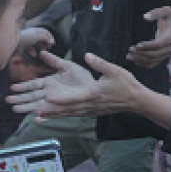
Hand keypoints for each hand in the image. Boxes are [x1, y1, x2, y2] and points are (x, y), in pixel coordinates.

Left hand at [8, 51, 141, 119]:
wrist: (136, 100)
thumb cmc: (126, 84)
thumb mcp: (114, 70)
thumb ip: (99, 63)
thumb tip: (88, 55)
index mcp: (94, 94)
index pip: (74, 98)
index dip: (60, 99)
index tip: (47, 99)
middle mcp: (90, 105)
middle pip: (67, 109)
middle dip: (50, 110)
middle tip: (34, 111)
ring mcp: (90, 110)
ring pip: (68, 113)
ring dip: (53, 115)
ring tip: (37, 115)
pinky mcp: (91, 112)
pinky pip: (73, 114)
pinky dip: (62, 116)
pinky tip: (53, 116)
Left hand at [17, 26, 53, 54]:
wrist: (11, 42)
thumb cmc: (24, 38)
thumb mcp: (37, 36)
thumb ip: (45, 37)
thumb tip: (50, 40)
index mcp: (35, 30)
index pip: (45, 31)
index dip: (50, 37)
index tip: (52, 44)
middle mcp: (30, 34)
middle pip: (40, 37)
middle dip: (45, 42)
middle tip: (48, 48)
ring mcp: (26, 39)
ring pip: (35, 42)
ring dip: (40, 47)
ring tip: (42, 52)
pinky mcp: (21, 45)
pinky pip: (29, 47)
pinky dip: (33, 51)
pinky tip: (34, 55)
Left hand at [127, 6, 170, 68]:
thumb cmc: (168, 17)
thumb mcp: (166, 11)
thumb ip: (156, 12)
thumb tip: (145, 16)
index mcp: (170, 38)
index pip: (158, 44)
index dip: (148, 46)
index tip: (137, 45)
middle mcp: (169, 48)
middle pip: (154, 54)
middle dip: (141, 53)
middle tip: (130, 50)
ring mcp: (166, 55)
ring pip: (152, 61)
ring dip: (140, 60)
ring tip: (129, 56)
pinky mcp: (161, 58)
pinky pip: (152, 64)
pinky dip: (143, 64)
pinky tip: (134, 60)